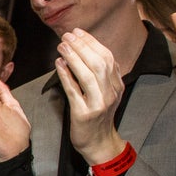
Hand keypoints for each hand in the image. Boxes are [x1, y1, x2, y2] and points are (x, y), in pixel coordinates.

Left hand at [55, 29, 124, 164]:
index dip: (92, 42)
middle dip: (82, 46)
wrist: (98, 143)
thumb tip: (83, 50)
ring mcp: (99, 104)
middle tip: (67, 36)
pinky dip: (66, 75)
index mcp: (117, 85)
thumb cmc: (97, 115)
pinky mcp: (84, 114)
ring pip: (88, 75)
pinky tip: (58, 64)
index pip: (107, 57)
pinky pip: (74, 91)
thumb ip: (99, 74)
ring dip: (74, 57)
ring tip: (62, 46)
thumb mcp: (104, 93)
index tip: (78, 32)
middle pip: (99, 63)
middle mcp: (111, 93)